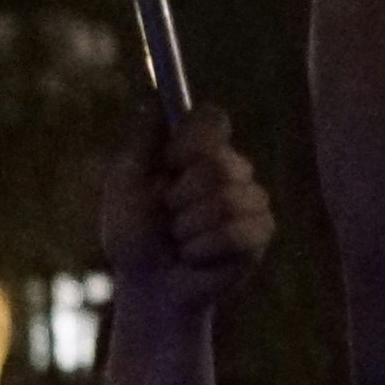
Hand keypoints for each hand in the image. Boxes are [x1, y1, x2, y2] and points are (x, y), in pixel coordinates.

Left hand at [95, 107, 272, 297]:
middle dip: (180, 197)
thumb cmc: (133, 235)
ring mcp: (250, 200)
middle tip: (167, 216)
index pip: (213, 120)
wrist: (147, 284)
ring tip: (180, 239)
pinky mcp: (260, 234)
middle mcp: (229, 169)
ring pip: (228, 199)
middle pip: (220, 163)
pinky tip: (196, 256)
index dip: (194, 140)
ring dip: (188, 228)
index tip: (171, 161)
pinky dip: (204, 249)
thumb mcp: (125, 185)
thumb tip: (154, 99)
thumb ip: (140, 143)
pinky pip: (239, 232)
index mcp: (197, 151)